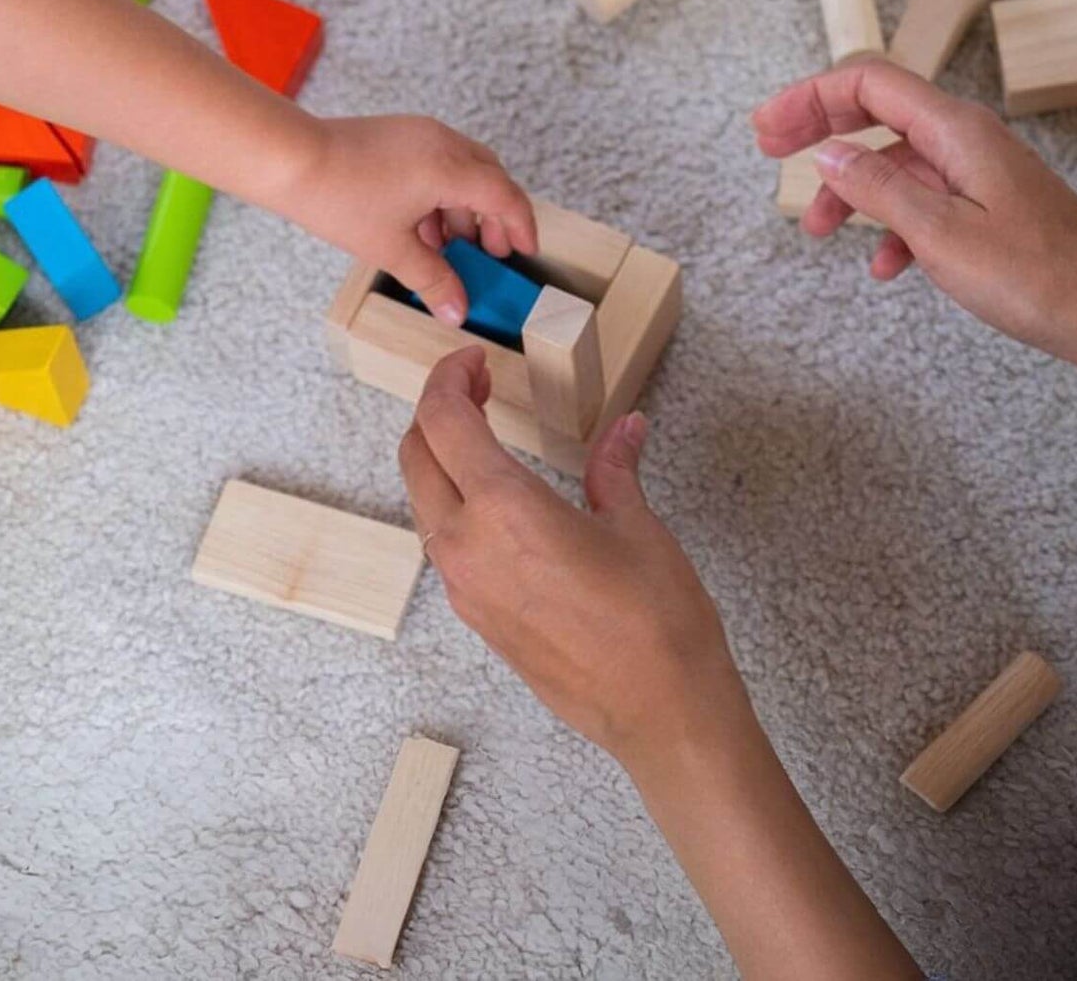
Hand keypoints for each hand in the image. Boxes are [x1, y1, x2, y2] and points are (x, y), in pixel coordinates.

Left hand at [278, 115, 537, 325]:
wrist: (289, 159)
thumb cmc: (338, 196)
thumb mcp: (391, 248)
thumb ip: (433, 279)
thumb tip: (457, 310)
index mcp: (450, 168)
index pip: (505, 196)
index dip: (520, 226)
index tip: (525, 250)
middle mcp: (443, 143)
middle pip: (491, 178)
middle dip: (495, 217)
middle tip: (491, 252)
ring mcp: (421, 134)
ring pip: (465, 169)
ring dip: (466, 207)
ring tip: (451, 246)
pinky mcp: (401, 134)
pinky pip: (439, 162)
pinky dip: (443, 193)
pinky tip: (423, 227)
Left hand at [399, 348, 745, 768]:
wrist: (661, 715)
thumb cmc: (658, 623)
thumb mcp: (638, 527)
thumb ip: (614, 470)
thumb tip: (624, 431)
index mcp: (504, 511)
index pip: (443, 422)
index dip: (448, 379)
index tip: (473, 361)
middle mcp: (468, 548)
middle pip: (415, 457)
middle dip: (436, 412)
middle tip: (477, 388)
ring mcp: (466, 588)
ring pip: (424, 503)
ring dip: (440, 460)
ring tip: (486, 437)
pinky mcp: (477, 618)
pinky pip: (444, 545)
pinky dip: (455, 505)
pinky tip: (500, 500)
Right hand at [753, 60, 1076, 372]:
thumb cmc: (1040, 275)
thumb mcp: (940, 233)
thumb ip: (878, 188)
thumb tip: (828, 155)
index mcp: (954, 130)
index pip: (867, 84)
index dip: (809, 99)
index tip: (767, 131)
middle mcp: (965, 140)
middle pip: (876, 113)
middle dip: (819, 130)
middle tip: (770, 154)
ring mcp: (979, 173)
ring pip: (895, 163)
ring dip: (851, 191)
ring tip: (820, 232)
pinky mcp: (990, 208)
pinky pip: (923, 200)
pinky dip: (892, 225)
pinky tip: (885, 267)